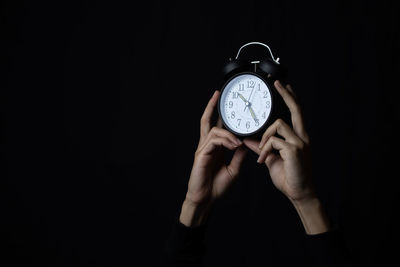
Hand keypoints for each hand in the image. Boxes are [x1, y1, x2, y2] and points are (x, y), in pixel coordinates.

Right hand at [180, 91, 247, 226]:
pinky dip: (226, 141)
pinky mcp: (201, 155)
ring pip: (214, 130)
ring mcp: (202, 149)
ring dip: (229, 133)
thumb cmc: (216, 186)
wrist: (206, 199)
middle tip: (218, 94)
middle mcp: (206, 145)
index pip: (215, 126)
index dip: (218, 113)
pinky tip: (234, 145)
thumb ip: (238, 155)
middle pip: (207, 121)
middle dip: (211, 106)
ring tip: (238, 141)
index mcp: (213, 147)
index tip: (224, 103)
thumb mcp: (233, 169)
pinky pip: (214, 141)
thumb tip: (246, 144)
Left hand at [244, 80, 312, 200]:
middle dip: (286, 94)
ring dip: (265, 136)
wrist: (299, 193)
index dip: (291, 98)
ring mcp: (300, 142)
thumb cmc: (289, 176)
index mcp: (298, 137)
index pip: (296, 112)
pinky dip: (264, 150)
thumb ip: (262, 147)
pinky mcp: (294, 150)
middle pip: (295, 109)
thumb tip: (249, 140)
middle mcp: (302, 137)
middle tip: (277, 83)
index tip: (284, 86)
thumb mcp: (272, 158)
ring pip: (278, 125)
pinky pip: (273, 141)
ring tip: (261, 152)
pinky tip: (262, 161)